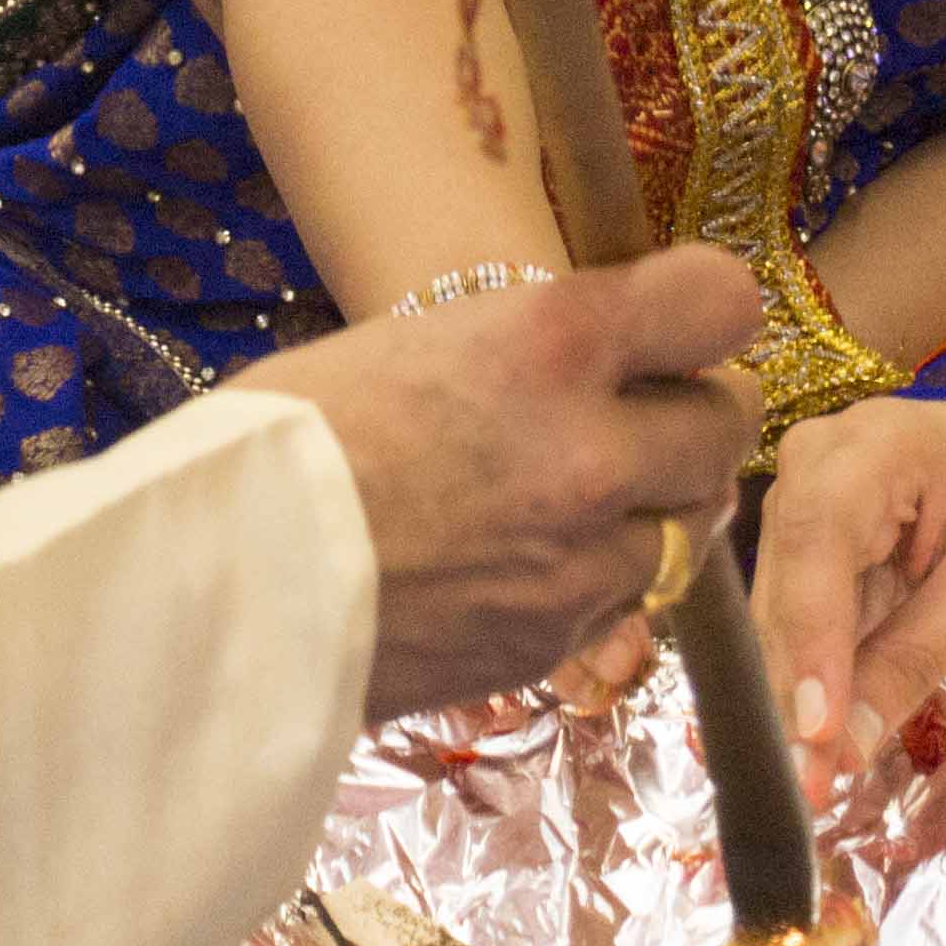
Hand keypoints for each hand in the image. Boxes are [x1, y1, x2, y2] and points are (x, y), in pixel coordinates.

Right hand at [233, 249, 769, 725]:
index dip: (706, 308)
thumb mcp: (415, 341)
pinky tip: (541, 563)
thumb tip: (587, 355)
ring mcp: (583, 561)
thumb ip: (525, 348)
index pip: (718, 302)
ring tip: (592, 495)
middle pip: (728, 423)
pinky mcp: (555, 643)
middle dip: (697, 413)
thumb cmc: (285, 440)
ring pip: (692, 527)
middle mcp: (594, 449)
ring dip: (659, 506)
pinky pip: (629, 602)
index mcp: (553, 342)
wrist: (217, 592)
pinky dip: (607, 580)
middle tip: (650, 412)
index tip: (681, 318)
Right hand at [751, 316, 945, 804]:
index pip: (817, 542)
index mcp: (869, 447)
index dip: (809, 644)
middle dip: (793, 688)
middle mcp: (812, 464)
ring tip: (810, 783)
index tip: (815, 735)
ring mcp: (802, 502)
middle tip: (809, 789)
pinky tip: (816, 745)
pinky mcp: (809, 544)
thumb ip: (915, 658)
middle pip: (783, 584)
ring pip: (779, 612)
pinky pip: (800, 616)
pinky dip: (811, 678)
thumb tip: (844, 749)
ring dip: (793, 695)